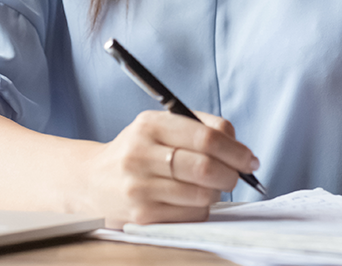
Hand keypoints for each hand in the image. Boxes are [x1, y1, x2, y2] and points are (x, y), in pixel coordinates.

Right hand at [84, 109, 259, 227]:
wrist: (92, 182)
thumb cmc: (136, 152)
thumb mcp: (158, 127)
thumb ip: (198, 126)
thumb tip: (237, 142)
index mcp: (149, 125)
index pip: (204, 137)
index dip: (235, 149)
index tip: (249, 157)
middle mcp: (141, 154)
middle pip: (206, 167)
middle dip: (232, 173)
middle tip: (237, 174)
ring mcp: (140, 187)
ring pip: (203, 194)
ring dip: (216, 192)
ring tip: (208, 185)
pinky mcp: (142, 216)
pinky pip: (191, 214)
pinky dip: (200, 208)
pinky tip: (189, 199)